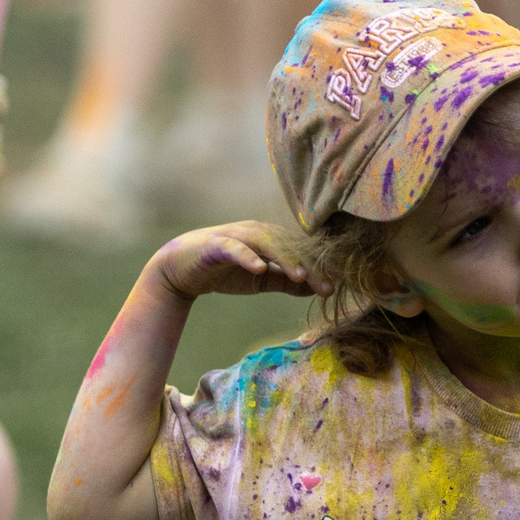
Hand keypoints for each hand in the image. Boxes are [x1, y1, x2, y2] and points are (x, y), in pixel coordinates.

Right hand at [151, 222, 326, 300]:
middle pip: (290, 246)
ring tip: (300, 277)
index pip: (302, 251)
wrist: (181, 269)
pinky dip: (248, 256)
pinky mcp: (216, 244)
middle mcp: (258, 231)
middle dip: (310, 266)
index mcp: (272, 238)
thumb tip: (317, 288)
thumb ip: (287, 282)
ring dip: (285, 257)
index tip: (338, 287)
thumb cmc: (224, 271)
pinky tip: (259, 268)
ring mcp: (237, 235)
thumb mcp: (261, 280)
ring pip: (267, 242)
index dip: (320, 268)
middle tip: (327, 287)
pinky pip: (235, 248)